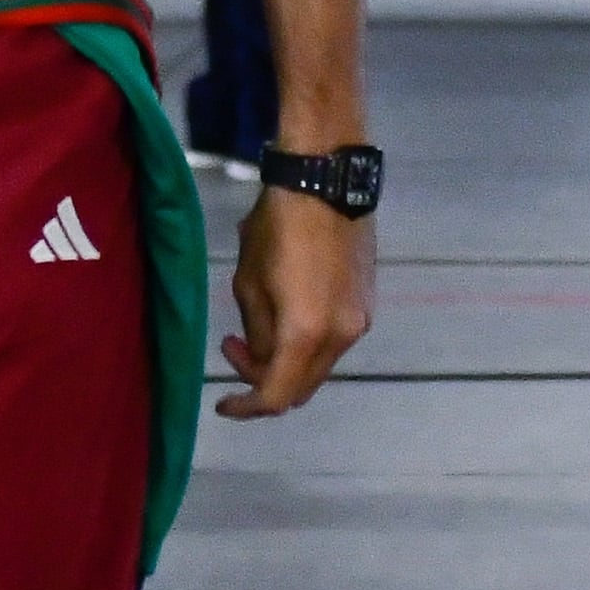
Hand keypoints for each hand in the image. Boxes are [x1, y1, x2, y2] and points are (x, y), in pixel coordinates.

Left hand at [219, 190, 374, 418]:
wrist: (327, 182)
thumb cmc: (277, 226)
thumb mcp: (249, 281)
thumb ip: (257, 333)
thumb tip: (264, 356)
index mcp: (306, 333)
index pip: (277, 395)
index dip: (248, 407)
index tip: (223, 403)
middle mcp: (341, 337)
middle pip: (301, 386)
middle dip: (263, 379)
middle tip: (232, 346)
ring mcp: (359, 321)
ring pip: (318, 365)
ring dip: (285, 359)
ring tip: (254, 326)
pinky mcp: (367, 305)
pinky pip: (333, 342)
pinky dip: (306, 343)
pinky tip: (286, 313)